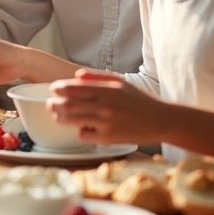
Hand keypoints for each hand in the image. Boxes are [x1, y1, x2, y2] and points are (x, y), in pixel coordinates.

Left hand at [47, 69, 168, 144]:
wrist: (162, 120)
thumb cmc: (140, 100)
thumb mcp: (121, 82)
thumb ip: (97, 77)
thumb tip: (76, 75)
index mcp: (106, 89)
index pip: (73, 88)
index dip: (58, 88)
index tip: (54, 89)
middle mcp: (104, 106)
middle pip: (67, 105)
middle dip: (54, 104)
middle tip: (51, 104)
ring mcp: (105, 123)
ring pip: (71, 121)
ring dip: (60, 118)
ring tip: (58, 116)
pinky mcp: (108, 139)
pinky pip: (83, 135)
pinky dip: (79, 131)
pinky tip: (83, 128)